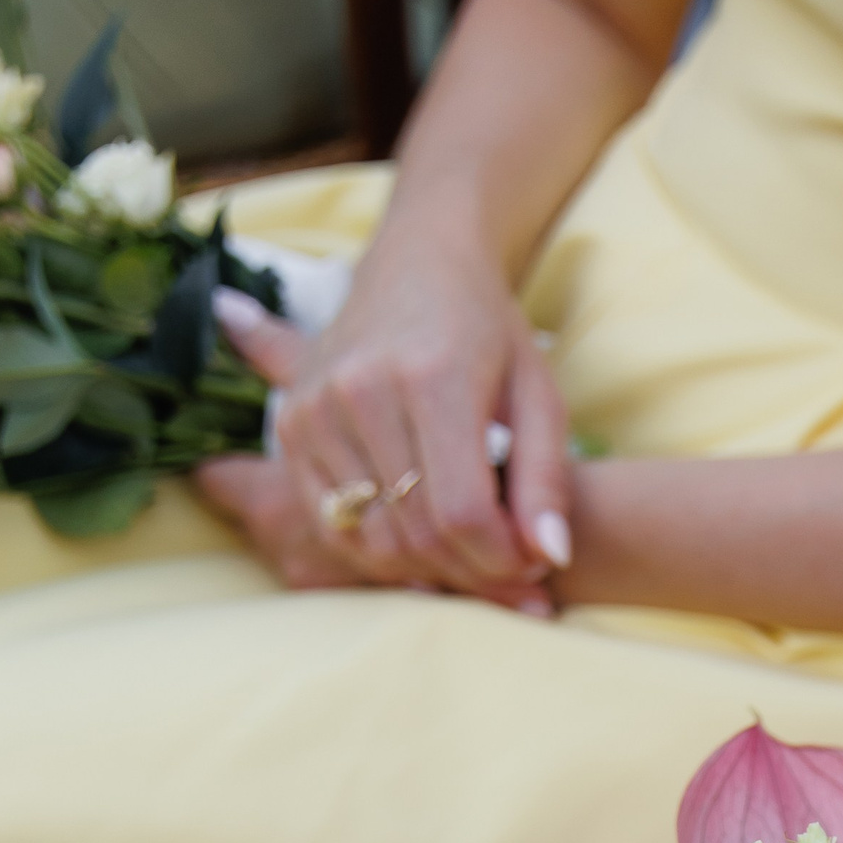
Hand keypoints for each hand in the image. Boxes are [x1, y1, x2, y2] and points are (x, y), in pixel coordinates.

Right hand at [212, 238, 572, 610]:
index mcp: (430, 376)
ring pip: (374, 541)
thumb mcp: (539, 394)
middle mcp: (361, 390)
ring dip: (432, 574)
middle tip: (515, 580)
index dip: (502, 560)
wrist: (418, 263)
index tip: (534, 568)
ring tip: (475, 564)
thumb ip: (548, 477)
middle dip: (474, 573)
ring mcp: (316, 408)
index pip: (461, 511)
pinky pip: (335, 526)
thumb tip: (551, 557)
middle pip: (418, 532)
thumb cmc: (490, 332)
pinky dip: (384, 555)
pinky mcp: (291, 426)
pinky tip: (428, 550)